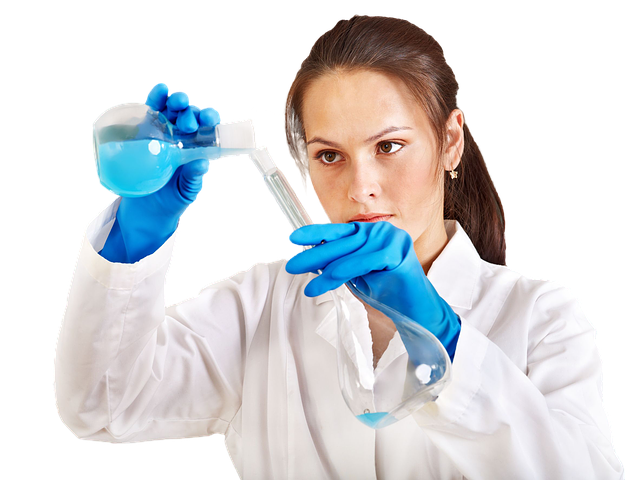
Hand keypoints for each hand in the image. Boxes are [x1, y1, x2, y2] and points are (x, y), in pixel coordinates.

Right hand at [99, 82, 221, 262]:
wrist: (146, 211)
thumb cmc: (172, 200)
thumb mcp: (186, 191)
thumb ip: (193, 177)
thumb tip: (202, 163)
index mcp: (197, 149)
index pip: (207, 129)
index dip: (209, 120)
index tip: (208, 120)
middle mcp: (183, 138)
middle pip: (189, 116)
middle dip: (191, 113)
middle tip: (188, 123)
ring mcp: (164, 132)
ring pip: (172, 109)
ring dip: (175, 101)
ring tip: (176, 102)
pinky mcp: (145, 131)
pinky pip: (151, 111)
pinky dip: (156, 99)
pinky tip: (160, 93)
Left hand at [286, 221, 459, 359]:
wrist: (416, 310)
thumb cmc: (387, 291)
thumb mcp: (357, 274)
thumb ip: (339, 263)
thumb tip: (312, 259)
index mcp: (370, 231)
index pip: (338, 231)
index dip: (315, 233)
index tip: (292, 239)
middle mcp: (381, 230)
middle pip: (341, 242)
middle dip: (314, 256)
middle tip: (293, 266)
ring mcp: (391, 238)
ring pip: (349, 253)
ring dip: (326, 272)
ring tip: (310, 288)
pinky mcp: (397, 252)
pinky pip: (363, 262)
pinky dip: (343, 272)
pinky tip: (326, 282)